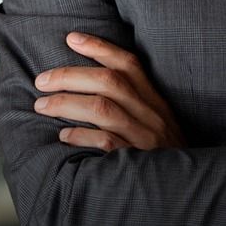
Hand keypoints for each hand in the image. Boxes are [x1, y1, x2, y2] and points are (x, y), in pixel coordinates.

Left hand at [34, 32, 186, 151]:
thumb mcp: (157, 121)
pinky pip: (106, 143)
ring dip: (67, 103)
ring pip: (103, 109)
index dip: (99, 47)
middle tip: (42, 80)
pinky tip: (63, 136)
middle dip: (71, 76)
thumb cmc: (164, 154)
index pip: (128, 64)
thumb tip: (90, 84)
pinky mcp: (135, 162)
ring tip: (41, 106)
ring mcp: (144, 138)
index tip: (72, 38)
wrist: (184, 188)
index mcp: (155, 100)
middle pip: (110, 82)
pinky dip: (82, 136)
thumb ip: (134, 103)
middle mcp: (151, 114)